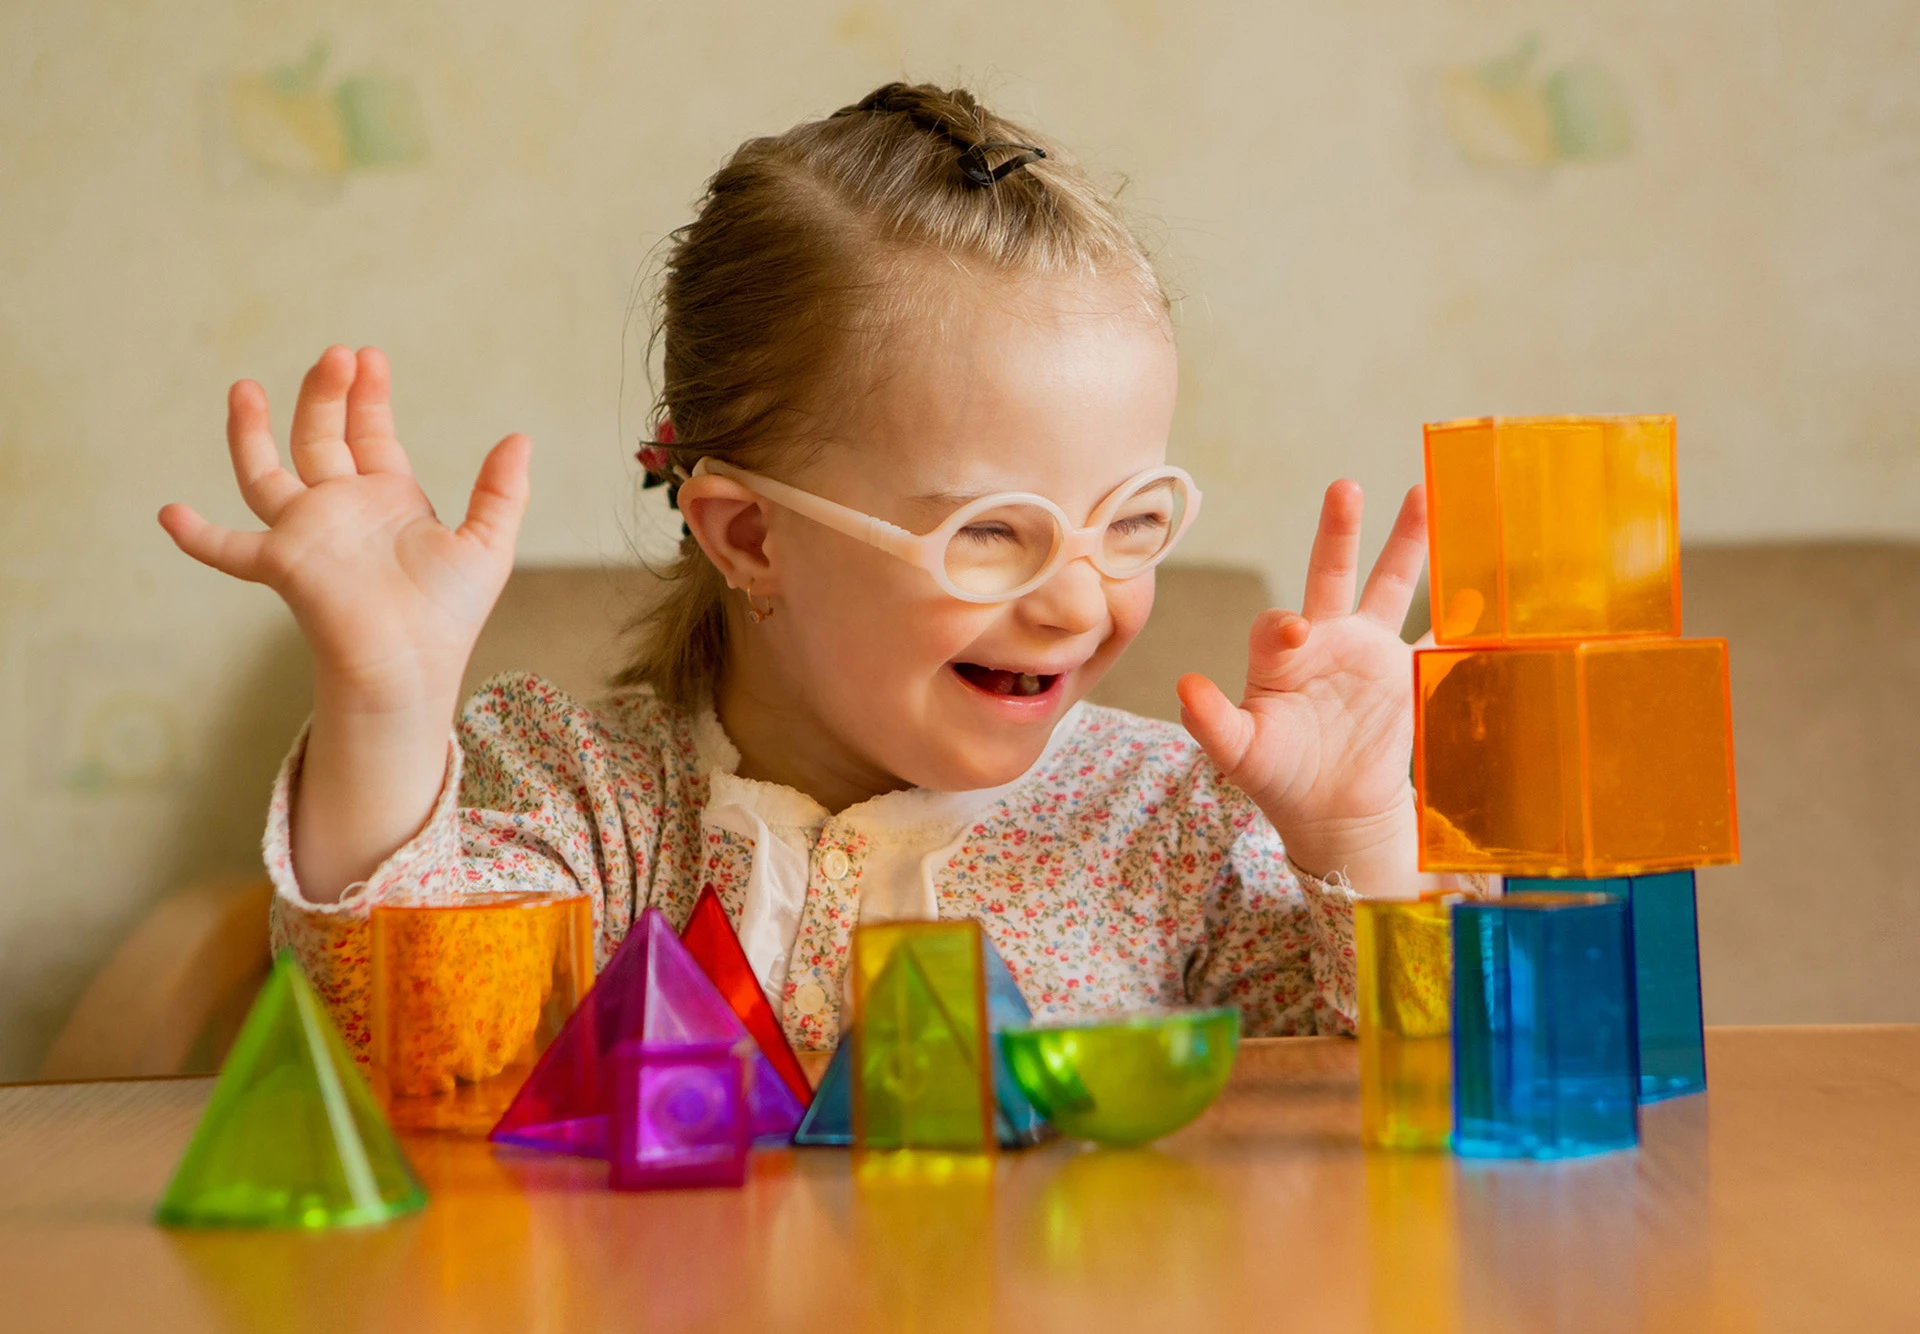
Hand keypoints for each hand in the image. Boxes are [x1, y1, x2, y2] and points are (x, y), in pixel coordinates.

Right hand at [159, 346, 530, 718]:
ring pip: (266, 472)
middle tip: (338, 354)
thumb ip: (501, 492)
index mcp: (388, 499)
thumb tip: (521, 438)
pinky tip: (168, 514)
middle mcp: (342, 509)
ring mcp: (307, 534)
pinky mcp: (283, 564)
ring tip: (245, 388)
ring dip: (252, 433)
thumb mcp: (486, 544)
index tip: (368, 356)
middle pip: (321, 437)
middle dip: (327, 395)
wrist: (415, 666)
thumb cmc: (449, 615)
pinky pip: (229, 550)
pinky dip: (198, 537)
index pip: (369, 433)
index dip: (367, 396)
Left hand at [1177, 480, 1426, 884]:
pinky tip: (1481, 585)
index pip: (1277, 624)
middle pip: (1331, 574)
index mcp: (1280, 654)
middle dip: (1338, 532)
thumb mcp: (1240, 754)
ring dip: (1407, 542)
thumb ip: (1212, 722)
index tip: (1296, 632)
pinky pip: (1438, 638)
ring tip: (1420, 492)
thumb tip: (1184, 686)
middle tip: (1343, 488)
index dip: (1283, 624)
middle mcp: (1325, 638)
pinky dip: (1460, 616)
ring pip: (1390, 585)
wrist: (1332, 810)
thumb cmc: (1279, 776)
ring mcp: (1369, 651)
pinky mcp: (1408, 673)